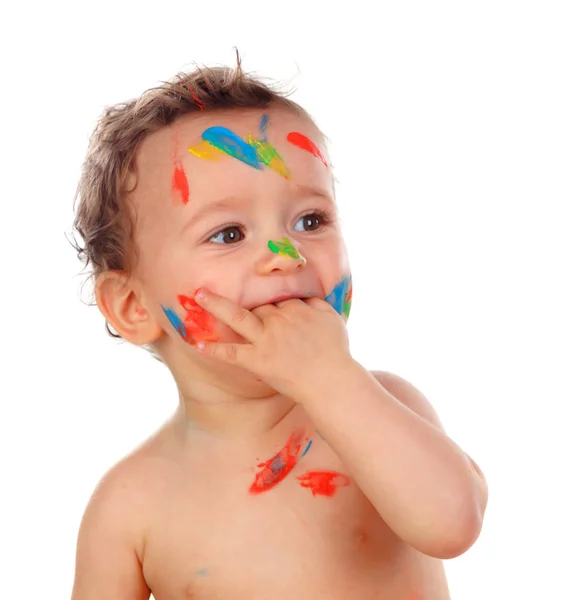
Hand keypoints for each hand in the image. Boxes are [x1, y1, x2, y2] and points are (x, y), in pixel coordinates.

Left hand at [192, 288, 352, 401]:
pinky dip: (215, 350)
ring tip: (198, 294)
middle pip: (257, 304)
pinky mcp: (257, 360)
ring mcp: (266, 339)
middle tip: (228, 296)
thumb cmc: (336, 352)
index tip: (266, 303)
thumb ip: (316, 303)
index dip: (272, 302)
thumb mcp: (332, 318)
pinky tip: (198, 345)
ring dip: (215, 304)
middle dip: (245, 300)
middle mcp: (278, 319)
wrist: (331, 380)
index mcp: (296, 307)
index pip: (278, 298)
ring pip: (237, 316)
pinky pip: (232, 353)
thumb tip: (304, 296)